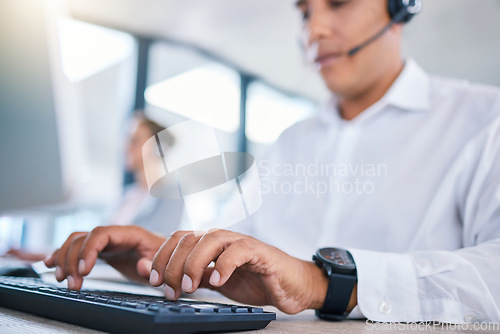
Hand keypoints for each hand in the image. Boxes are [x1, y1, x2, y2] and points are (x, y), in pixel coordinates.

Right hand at [44, 225, 165, 289]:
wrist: (169, 255)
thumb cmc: (167, 256)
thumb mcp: (164, 261)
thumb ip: (153, 263)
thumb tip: (141, 264)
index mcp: (129, 233)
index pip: (101, 234)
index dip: (88, 250)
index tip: (84, 271)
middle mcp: (114, 234)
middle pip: (83, 238)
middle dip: (72, 260)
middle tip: (72, 283)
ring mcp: (106, 241)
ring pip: (76, 242)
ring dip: (64, 259)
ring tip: (62, 279)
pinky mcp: (101, 250)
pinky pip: (77, 247)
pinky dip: (62, 255)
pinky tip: (50, 263)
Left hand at [148, 229, 330, 313]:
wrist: (291, 286)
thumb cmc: (255, 280)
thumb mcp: (215, 282)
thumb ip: (192, 277)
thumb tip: (160, 277)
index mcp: (210, 244)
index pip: (178, 239)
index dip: (162, 257)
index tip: (153, 280)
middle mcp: (223, 238)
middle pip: (189, 238)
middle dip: (173, 264)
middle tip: (170, 289)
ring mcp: (241, 242)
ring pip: (210, 239)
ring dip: (194, 263)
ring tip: (190, 287)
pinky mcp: (259, 251)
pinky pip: (238, 251)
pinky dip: (224, 265)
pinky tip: (218, 282)